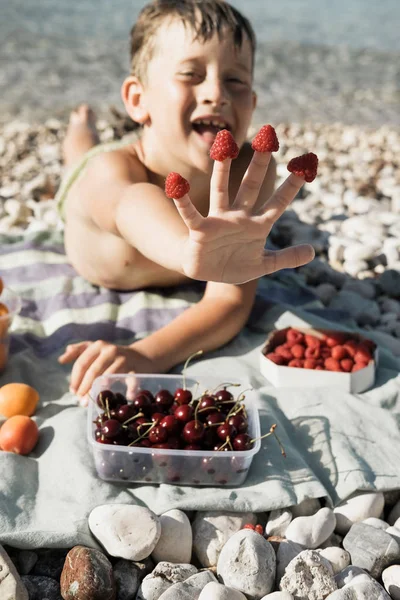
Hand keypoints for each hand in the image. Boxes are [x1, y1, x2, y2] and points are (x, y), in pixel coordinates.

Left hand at [58, 340, 156, 399]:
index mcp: (98, 345)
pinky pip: (132, 381)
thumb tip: (61, 359)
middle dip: (84, 388)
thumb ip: (77, 351)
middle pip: (93, 371)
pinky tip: (127, 396)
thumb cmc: (111, 355)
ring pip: (107, 377)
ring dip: (97, 392)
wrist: (140, 356)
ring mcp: (124, 359)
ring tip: (90, 403)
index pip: (82, 363)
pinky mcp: (136, 369)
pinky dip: (130, 389)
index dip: (75, 378)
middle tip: (79, 401)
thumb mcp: (95, 349)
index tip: (72, 391)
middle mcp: (110, 350)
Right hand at [174, 152, 314, 283]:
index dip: (292, 185)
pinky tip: (176, 183)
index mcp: (257, 225)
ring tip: (224, 145)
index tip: (307, 165)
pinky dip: (182, 200)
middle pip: (251, 185)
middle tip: (268, 137)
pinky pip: (191, 213)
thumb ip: (286, 258)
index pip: (278, 202)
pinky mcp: (201, 230)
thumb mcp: (264, 265)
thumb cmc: (234, 264)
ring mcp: (219, 221)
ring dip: (222, 169)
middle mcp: (239, 217)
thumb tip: (312, 252)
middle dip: (259, 163)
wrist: (207, 274)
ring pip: (221, 189)